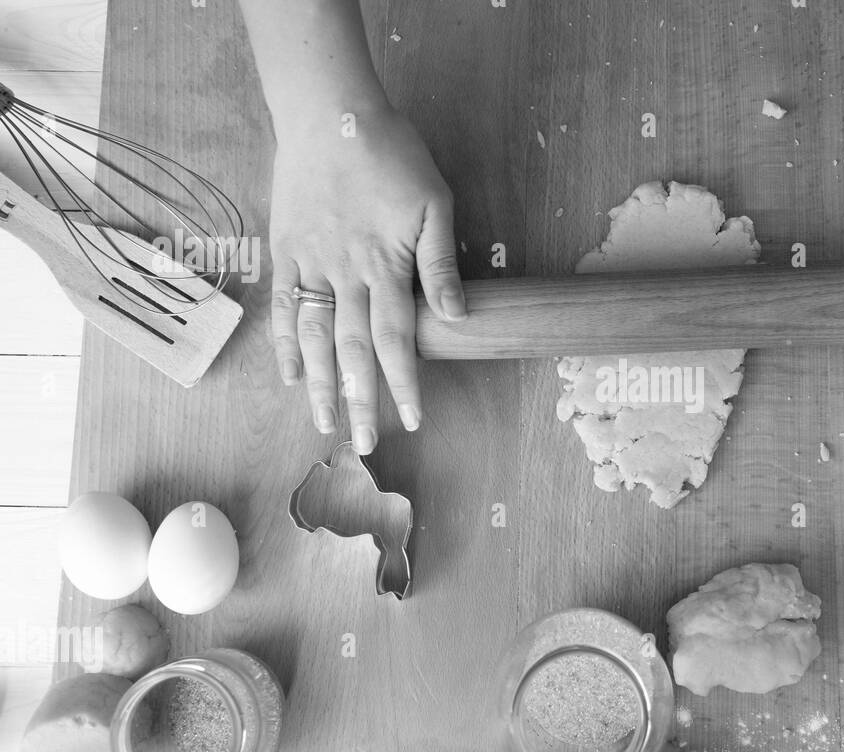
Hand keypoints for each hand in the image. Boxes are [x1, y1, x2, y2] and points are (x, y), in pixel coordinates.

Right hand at [268, 106, 465, 451]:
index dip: (404, 383)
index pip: (397, 340)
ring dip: (319, 384)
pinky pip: (284, 307)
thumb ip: (440, 264)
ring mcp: (310, 265)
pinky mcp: (286, 252)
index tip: (413, 419)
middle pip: (352, 350)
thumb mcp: (434, 203)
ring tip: (323, 424)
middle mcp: (344, 274)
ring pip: (314, 337)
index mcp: (384, 266)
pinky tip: (289, 377)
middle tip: (362, 443)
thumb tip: (455, 316)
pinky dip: (285, 345)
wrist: (330, 113)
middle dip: (359, 400)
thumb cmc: (392, 154)